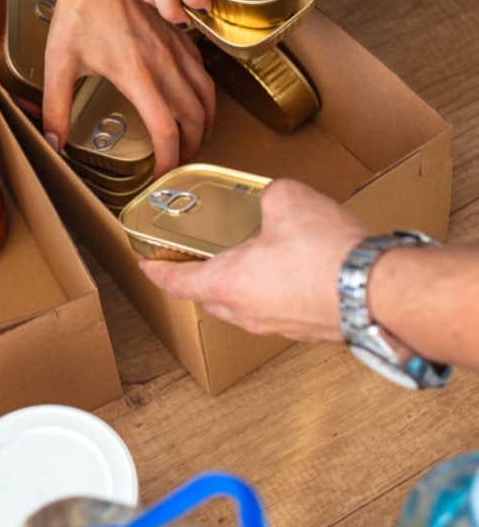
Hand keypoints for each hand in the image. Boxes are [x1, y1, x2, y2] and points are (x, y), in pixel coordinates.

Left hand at [42, 0, 215, 175]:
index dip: (167, 159)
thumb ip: (56, 107)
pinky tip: (196, 104)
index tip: (159, 176)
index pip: (165, 129)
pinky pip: (203, 74)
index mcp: (136, 75)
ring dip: (205, 124)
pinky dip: (206, 97)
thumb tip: (54, 142)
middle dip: (191, 149)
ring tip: (194, 141)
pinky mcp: (179, 38)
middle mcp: (164, 65)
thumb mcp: (59, 64)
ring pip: (206, 96)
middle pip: (194, 118)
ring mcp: (176, 50)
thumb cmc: (77, 15)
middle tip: (178, 165)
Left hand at [138, 179, 367, 340]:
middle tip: (195, 256)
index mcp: (226, 284)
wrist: (380, 292)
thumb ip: (265, 197)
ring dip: (238, 285)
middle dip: (198, 277)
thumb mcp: (283, 200)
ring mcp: (278, 326)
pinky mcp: (307, 329)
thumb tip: (271, 199)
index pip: (175, 283)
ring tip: (247, 257)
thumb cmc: (326, 253)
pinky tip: (289, 269)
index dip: (156, 271)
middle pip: (208, 298)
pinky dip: (272, 291)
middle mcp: (246, 313)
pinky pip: (277, 310)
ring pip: (244, 307)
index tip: (145, 265)